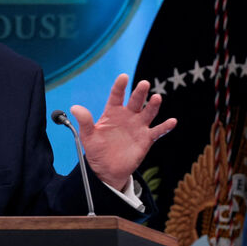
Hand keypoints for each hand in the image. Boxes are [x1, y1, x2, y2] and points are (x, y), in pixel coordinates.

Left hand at [69, 73, 176, 190]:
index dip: (120, 86)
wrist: (107, 169)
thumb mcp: (87, 136)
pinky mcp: (146, 139)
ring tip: (156, 98)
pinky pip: (157, 131)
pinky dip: (165, 127)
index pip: (117, 96)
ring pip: (148, 113)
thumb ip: (84, 121)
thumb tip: (74, 108)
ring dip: (153, 106)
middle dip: (139, 92)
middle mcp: (127, 116)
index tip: (123, 77)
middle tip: (143, 84)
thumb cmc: (96, 150)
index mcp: (112, 112)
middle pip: (135, 101)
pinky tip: (172, 121)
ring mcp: (138, 126)